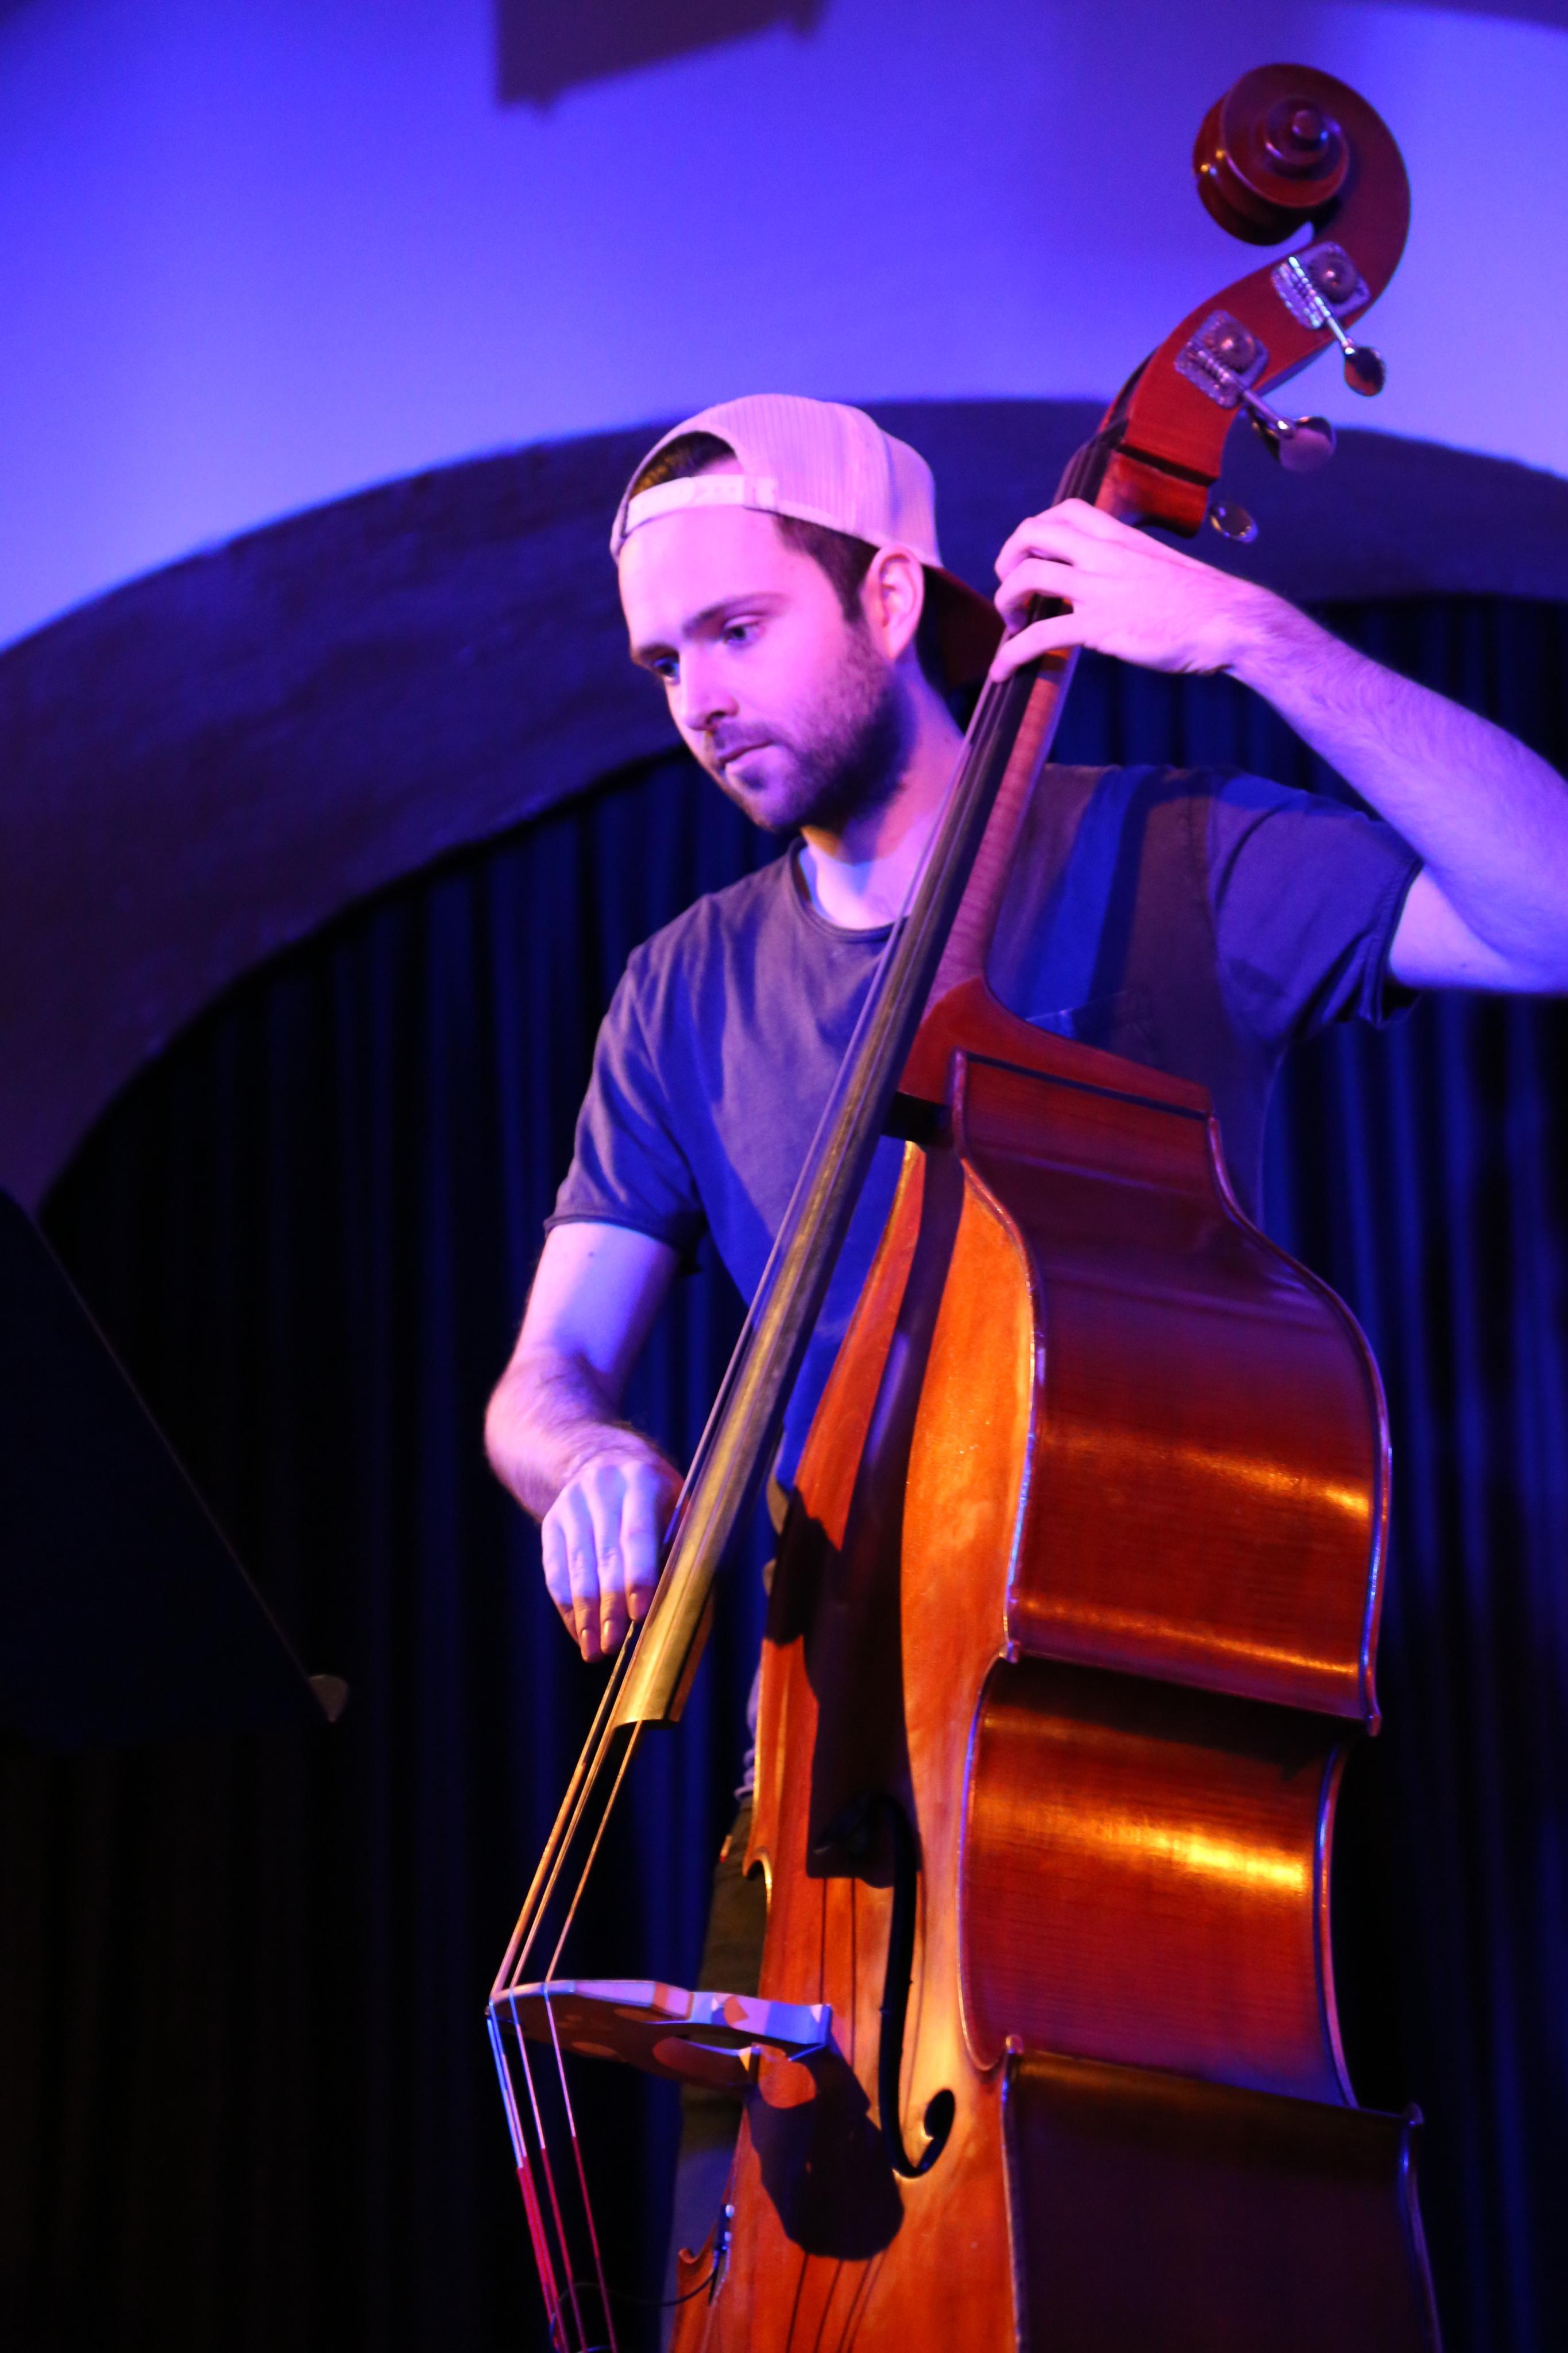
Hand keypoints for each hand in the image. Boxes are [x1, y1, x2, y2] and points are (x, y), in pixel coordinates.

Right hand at [540, 1443, 680, 1661]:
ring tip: (594, 1651)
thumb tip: (691, 1602)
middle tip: (614, 1646)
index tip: (640, 1614)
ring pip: (575, 1567)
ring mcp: (571, 1505)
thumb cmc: (656, 1495)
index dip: (639, 1575)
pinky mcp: (552, 1522)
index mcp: (641, 1480)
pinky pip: (555, 1571)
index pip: (637, 1533)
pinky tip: (579, 1632)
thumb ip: (683, 1543)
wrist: (600, 1456)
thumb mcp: (677, 1501)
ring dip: (585, 1614)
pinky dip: (567, 1606)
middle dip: (610, 1605)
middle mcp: (601, 1489)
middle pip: (603, 1555)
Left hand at [991, 498, 1276, 680]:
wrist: (1228, 622)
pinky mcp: (1097, 626)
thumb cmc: (1203, 602)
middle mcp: (1104, 554)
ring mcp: (1099, 588)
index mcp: (1120, 537)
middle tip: (1009, 588)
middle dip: (1007, 558)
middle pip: (1033, 533)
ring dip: (1005, 602)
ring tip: (1010, 627)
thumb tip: (1112, 584)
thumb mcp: (1162, 567)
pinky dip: (1010, 654)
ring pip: (1026, 578)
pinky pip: (1038, 636)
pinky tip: (1001, 671)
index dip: (1035, 530)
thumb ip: (1129, 567)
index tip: (1031, 556)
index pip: (1064, 511)